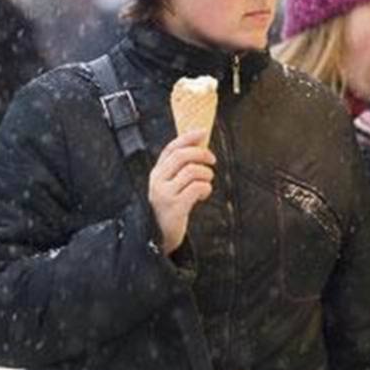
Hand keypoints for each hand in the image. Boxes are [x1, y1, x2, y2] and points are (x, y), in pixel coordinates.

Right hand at [148, 129, 214, 254]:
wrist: (158, 238)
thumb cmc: (168, 210)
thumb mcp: (168, 187)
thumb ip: (178, 171)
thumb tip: (199, 148)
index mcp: (156, 173)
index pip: (171, 148)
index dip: (187, 138)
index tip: (203, 132)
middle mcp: (157, 181)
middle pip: (182, 156)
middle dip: (201, 154)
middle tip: (212, 160)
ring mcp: (165, 194)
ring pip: (192, 171)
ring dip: (206, 174)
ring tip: (207, 182)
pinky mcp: (175, 207)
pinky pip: (197, 188)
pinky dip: (205, 188)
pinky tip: (203, 195)